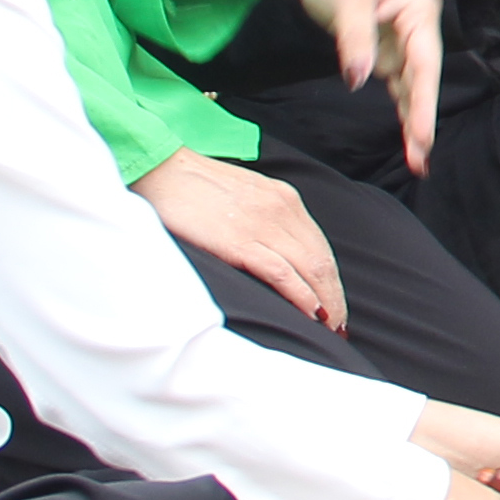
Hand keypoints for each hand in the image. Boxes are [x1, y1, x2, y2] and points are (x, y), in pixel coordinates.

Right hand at [133, 147, 344, 330]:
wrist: (161, 170)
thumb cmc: (195, 187)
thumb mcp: (245, 195)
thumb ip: (265, 218)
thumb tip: (278, 252)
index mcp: (285, 198)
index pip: (320, 246)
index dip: (332, 279)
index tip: (334, 303)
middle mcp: (283, 209)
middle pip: (322, 261)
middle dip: (334, 297)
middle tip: (338, 326)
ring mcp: (263, 225)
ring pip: (310, 269)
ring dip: (325, 303)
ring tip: (328, 329)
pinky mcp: (239, 242)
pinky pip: (282, 273)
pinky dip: (302, 296)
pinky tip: (310, 314)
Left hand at [288, 0, 443, 174]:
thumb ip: (356, 38)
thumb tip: (359, 78)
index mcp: (419, 10)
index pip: (424, 64)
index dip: (424, 103)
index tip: (422, 137)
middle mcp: (416, 27)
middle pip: (421, 81)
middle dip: (420, 120)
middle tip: (420, 161)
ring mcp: (400, 40)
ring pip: (409, 86)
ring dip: (411, 119)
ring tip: (416, 159)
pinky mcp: (381, 48)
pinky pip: (393, 83)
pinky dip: (398, 106)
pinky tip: (406, 135)